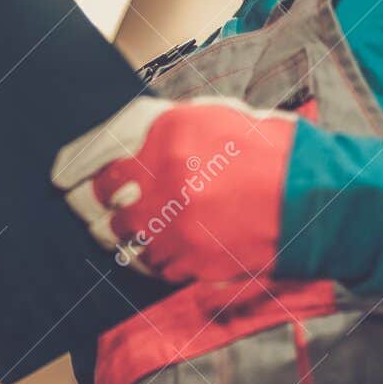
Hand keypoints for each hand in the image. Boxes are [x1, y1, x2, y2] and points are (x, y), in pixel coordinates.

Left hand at [50, 96, 298, 283]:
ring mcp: (175, 223)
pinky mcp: (191, 259)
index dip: (79, 168)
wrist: (316, 198)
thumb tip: (125, 140)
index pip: (99, 154)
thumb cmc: (271, 153)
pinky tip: (165, 248)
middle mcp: (164, 176)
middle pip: (102, 201)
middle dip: (97, 205)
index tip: (66, 177)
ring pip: (121, 238)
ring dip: (124, 235)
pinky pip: (150, 266)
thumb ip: (167, 127)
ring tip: (139, 229)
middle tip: (99, 208)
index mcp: (168, 133)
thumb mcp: (218, 117)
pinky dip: (152, 260)